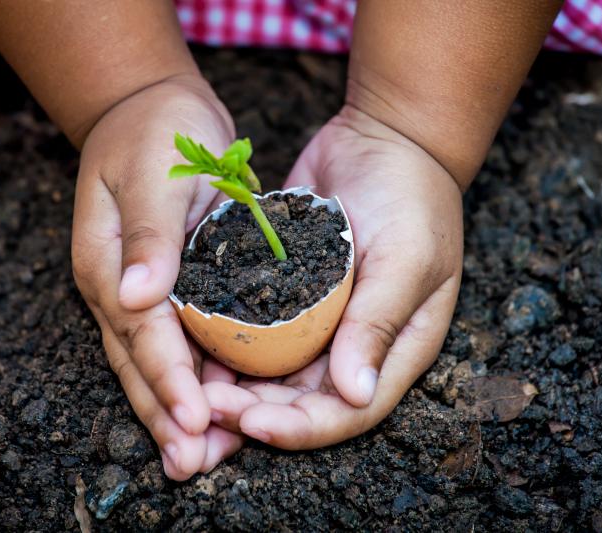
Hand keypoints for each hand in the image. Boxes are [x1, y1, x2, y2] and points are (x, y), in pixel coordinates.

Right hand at [71, 75, 243, 478]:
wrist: (151, 110)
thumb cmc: (154, 131)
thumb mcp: (154, 172)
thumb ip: (148, 235)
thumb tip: (135, 296)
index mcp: (108, 265)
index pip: (142, 333)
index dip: (168, 378)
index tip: (195, 420)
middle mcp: (119, 288)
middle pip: (139, 365)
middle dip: (165, 417)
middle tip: (191, 465)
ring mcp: (139, 292)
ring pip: (155, 365)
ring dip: (176, 411)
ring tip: (200, 458)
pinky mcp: (168, 288)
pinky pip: (179, 344)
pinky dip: (195, 379)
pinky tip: (218, 410)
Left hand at [205, 105, 463, 447]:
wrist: (385, 138)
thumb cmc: (412, 197)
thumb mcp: (406, 259)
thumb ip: (379, 324)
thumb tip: (354, 393)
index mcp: (393, 351)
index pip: (348, 412)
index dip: (300, 429)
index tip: (250, 424)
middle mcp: (352, 346)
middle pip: (301, 402)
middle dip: (254, 413)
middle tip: (204, 406)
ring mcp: (318, 321)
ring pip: (271, 373)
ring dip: (233, 387)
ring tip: (189, 388)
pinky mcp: (285, 291)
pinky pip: (252, 327)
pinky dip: (224, 341)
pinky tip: (189, 343)